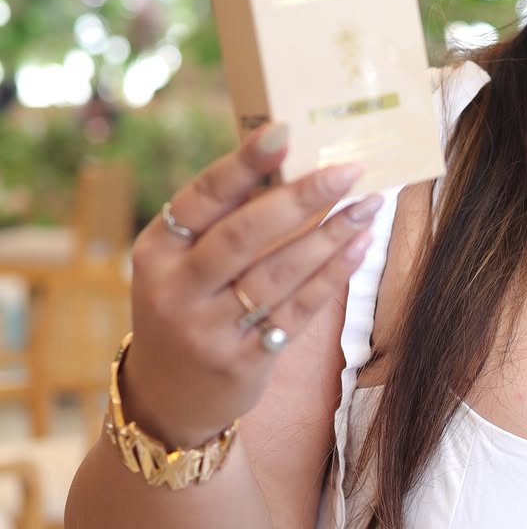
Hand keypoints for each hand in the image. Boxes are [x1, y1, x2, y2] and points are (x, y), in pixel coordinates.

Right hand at [122, 124, 382, 446]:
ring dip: (329, 236)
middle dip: (301, 198)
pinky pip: (296, 312)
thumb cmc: (186, 307)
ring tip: (367, 205)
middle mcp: (177, 290)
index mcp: (156, 251)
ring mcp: (209, 330)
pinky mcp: (244, 362)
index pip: (202, 198)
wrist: (168, 398)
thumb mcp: (179, 265)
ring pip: (278, 274)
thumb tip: (291, 161)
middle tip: (347, 170)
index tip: (285, 130)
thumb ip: (221, 222)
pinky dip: (331, 276)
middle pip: (244, 235)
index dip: (243, 163)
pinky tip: (358, 246)